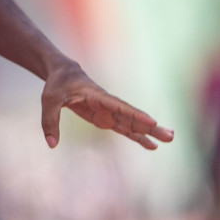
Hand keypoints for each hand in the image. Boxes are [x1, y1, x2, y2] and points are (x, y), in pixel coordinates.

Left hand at [40, 61, 174, 150]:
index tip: (152, 121)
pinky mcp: (106, 118)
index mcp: (97, 96)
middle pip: (132, 117)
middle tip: (171, 135)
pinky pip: (124, 129)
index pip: (118, 106)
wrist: (64, 74)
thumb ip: (49, 121)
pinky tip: (151, 145)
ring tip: (169, 140)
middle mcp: (107, 104)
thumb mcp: (49, 100)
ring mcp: (109, 112)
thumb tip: (51, 144)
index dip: (135, 115)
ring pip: (132, 124)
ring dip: (149, 132)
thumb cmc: (57, 85)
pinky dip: (137, 137)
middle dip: (151, 127)